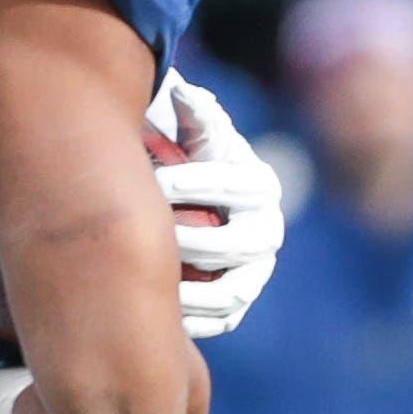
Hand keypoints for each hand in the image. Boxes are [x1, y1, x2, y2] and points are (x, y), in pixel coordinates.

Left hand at [157, 80, 283, 339]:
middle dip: (195, 238)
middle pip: (240, 245)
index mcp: (259, 187)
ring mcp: (251, 273)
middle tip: (148, 230)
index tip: (159, 179)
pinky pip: (217, 321)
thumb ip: (191, 113)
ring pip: (232, 292)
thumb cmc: (180, 158)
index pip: (241, 187)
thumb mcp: (188, 132)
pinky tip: (153, 309)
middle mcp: (264, 233)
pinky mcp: (231, 306)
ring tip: (149, 274)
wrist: (173, 205)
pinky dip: (190, 321)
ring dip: (192, 289)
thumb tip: (181, 92)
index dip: (202, 182)